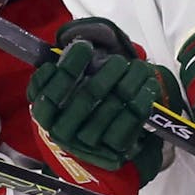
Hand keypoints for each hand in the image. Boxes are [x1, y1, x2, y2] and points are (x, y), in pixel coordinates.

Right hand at [27, 17, 167, 180]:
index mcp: (47, 117)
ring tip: (138, 68)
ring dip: (127, 84)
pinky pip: (128, 126)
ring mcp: (89, 144)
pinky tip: (147, 87)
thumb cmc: (74, 110)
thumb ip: (64, 71)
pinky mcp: (111, 152)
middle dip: (105, 74)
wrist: (90, 150)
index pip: (52, 93)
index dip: (68, 68)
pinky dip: (140, 103)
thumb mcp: (61, 92)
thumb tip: (81, 42)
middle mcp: (64, 133)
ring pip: (110, 110)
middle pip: (85, 99)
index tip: (83, 47)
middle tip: (118, 60)